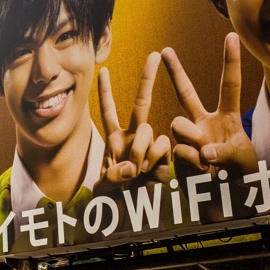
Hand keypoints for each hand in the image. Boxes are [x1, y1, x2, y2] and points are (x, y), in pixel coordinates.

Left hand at [97, 51, 170, 190]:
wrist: (135, 215)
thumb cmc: (114, 200)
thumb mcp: (105, 189)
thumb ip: (113, 177)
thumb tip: (132, 166)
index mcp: (114, 139)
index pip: (108, 110)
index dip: (106, 91)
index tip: (103, 70)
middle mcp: (134, 137)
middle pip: (141, 103)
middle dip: (147, 78)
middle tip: (155, 54)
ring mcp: (151, 147)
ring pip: (151, 132)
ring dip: (143, 150)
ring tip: (137, 171)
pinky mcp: (165, 158)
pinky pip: (162, 150)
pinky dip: (155, 160)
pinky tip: (150, 173)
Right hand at [160, 33, 257, 174]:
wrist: (229, 204)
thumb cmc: (243, 178)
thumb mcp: (245, 161)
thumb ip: (227, 152)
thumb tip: (204, 151)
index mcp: (226, 118)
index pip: (229, 85)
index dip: (230, 60)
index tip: (230, 35)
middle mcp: (204, 124)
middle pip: (186, 93)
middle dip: (175, 72)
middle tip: (163, 50)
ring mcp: (188, 139)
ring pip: (179, 125)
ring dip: (193, 142)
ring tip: (209, 163)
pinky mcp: (177, 156)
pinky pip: (178, 150)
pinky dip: (192, 163)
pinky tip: (202, 174)